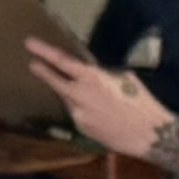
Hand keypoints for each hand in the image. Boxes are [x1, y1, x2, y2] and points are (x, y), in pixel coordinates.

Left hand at [26, 37, 178, 168]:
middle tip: (32, 64)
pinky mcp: (81, 129)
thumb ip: (102, 74)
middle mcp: (80, 96)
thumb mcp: (124, 78)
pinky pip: (78, 114)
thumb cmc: (141, 102)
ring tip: (94, 98)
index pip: (62, 61)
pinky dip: (83, 110)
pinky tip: (101, 113)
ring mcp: (78, 114)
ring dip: (73, 94)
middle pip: (55, 82)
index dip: (44, 51)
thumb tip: (93, 73)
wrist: (148, 134)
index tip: (30, 44)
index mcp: (92, 78)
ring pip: (68, 100)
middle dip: (43, 72)